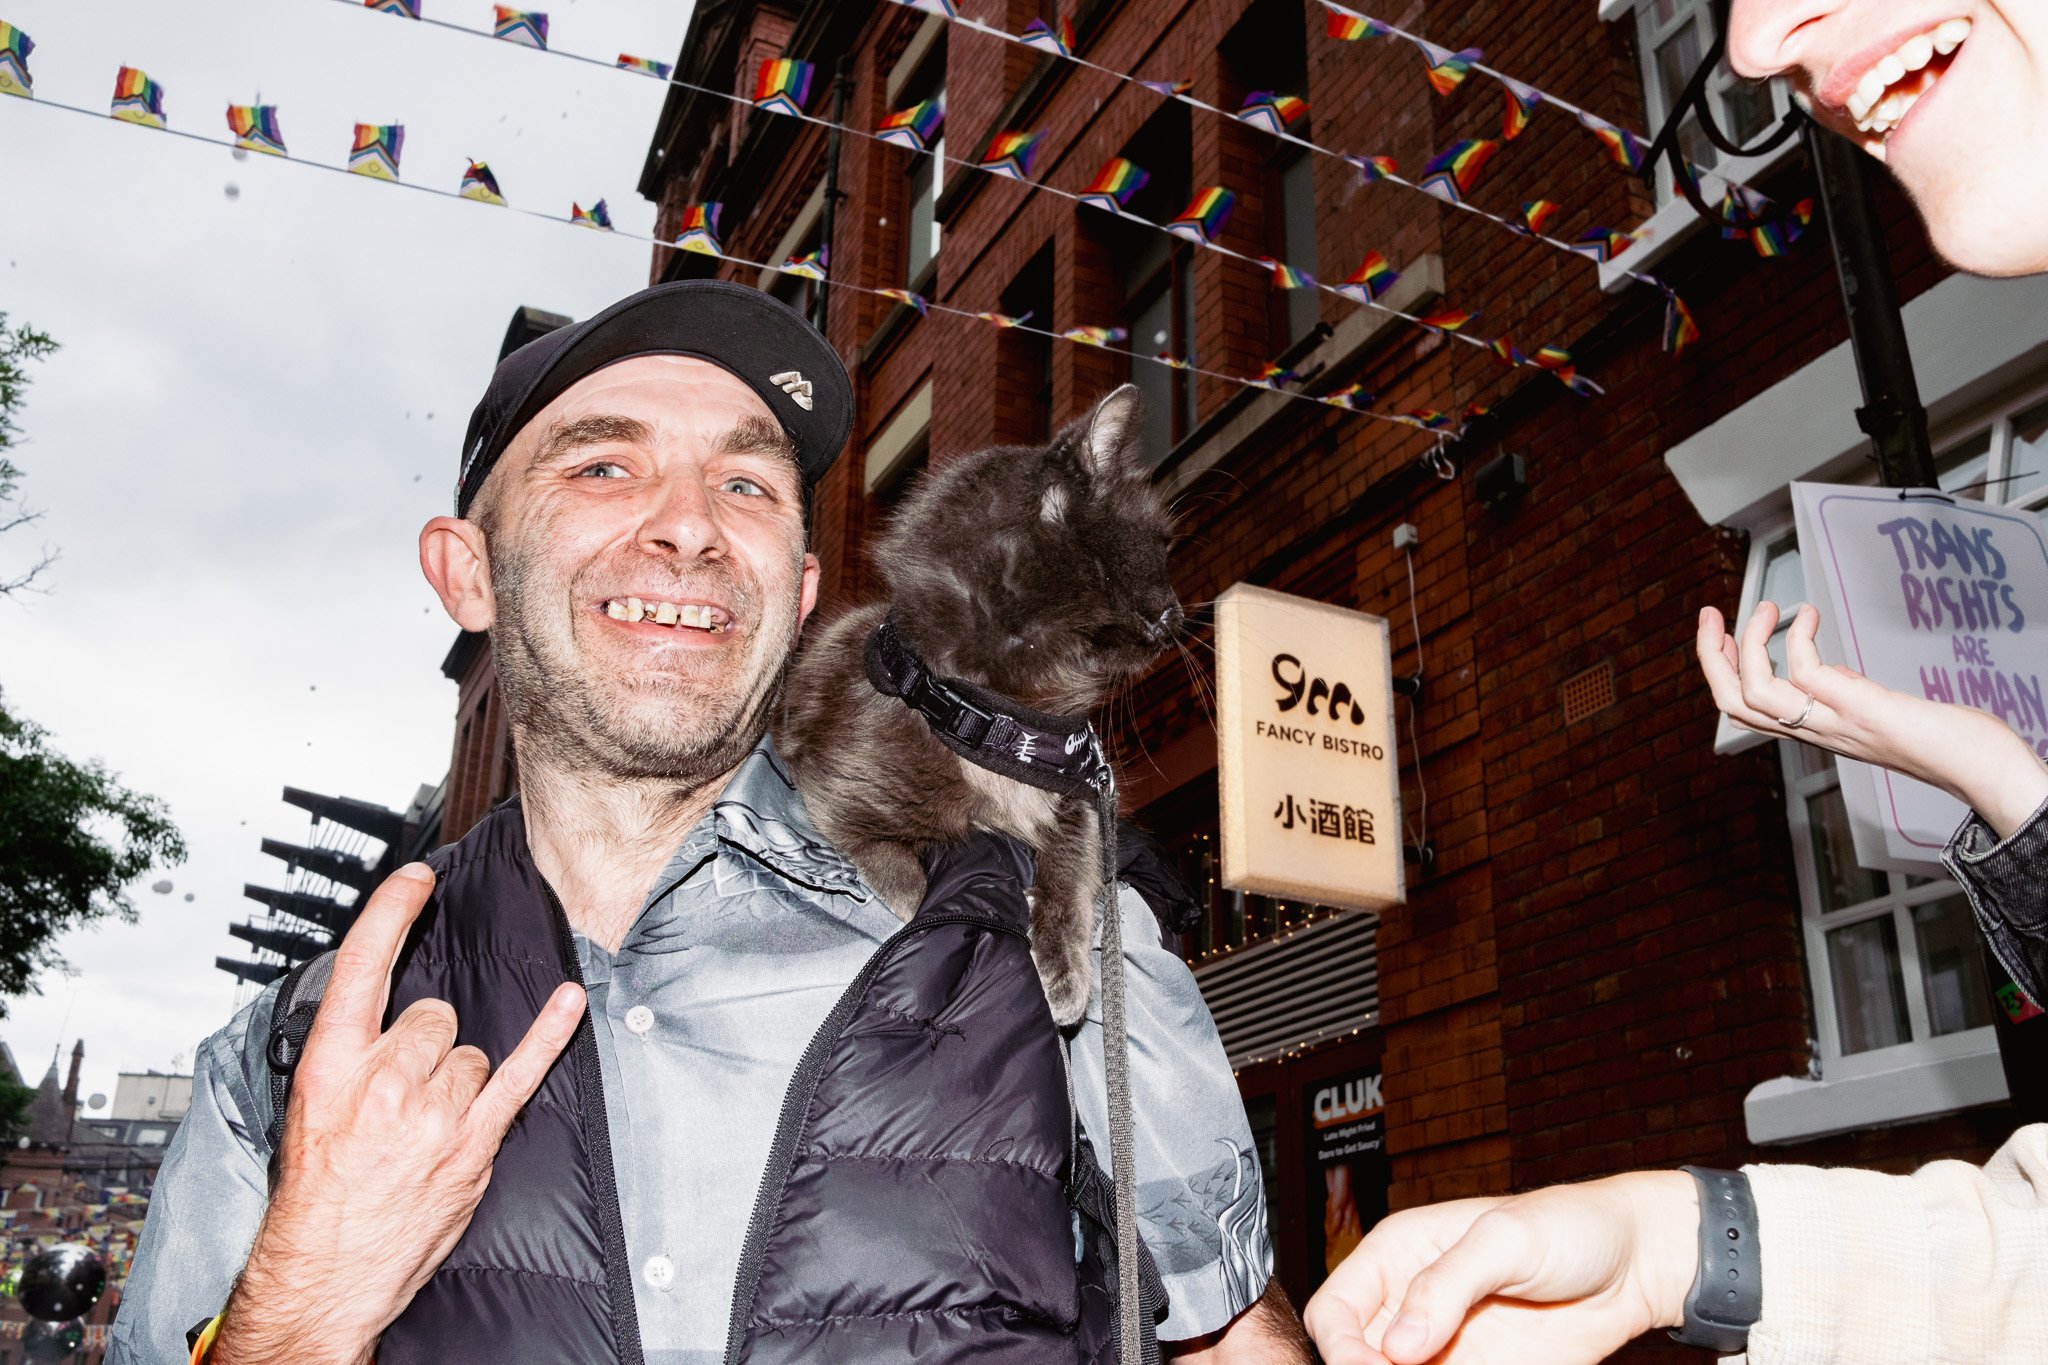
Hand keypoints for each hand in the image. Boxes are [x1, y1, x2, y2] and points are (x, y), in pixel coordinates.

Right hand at [215, 863, 585, 1364]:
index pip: (363, 965)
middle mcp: (385, 1078)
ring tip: (425, 1124)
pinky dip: (549, 1035)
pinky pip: (520, 1073)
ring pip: (469, 1053)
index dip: (392, 912)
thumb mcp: (308, 1108)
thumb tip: (386, 1019)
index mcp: (333, 1063)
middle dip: (426, 1047)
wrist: (326, 1268)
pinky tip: (568, 1002)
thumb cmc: (317, 1192)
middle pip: (434, 1016)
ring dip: (456, 1080)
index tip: (417, 877)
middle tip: (404, 1093)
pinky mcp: (473, 1141)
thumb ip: (350, 1056)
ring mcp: (433, 1110)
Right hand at [1302, 1172, 1698, 1364]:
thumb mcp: (1505, 1241)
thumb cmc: (1568, 1228)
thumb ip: (1446, 1285)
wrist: (1635, 1267)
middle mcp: (1410, 1305)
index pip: (1335, 1312)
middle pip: (1356, 1360)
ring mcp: (1442, 1347)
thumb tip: (1396, 1346)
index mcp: (1396, 1255)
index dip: (1342, 1349)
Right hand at [1698, 602, 2047, 838]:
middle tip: (1709, 615)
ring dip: (1748, 643)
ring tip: (1766, 608)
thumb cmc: (1944, 743)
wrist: (1980, 767)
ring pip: (1754, 693)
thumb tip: (1829, 672)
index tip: (1719, 634)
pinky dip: (1798, 636)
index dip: (1718, 671)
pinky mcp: (1859, 708)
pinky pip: (1805, 672)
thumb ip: (1847, 696)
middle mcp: (1816, 732)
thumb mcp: (1877, 714)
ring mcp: (1834, 722)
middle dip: (1711, 656)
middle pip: (1733, 703)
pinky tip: (1810, 615)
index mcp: (1814, 733)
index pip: (1742, 710)